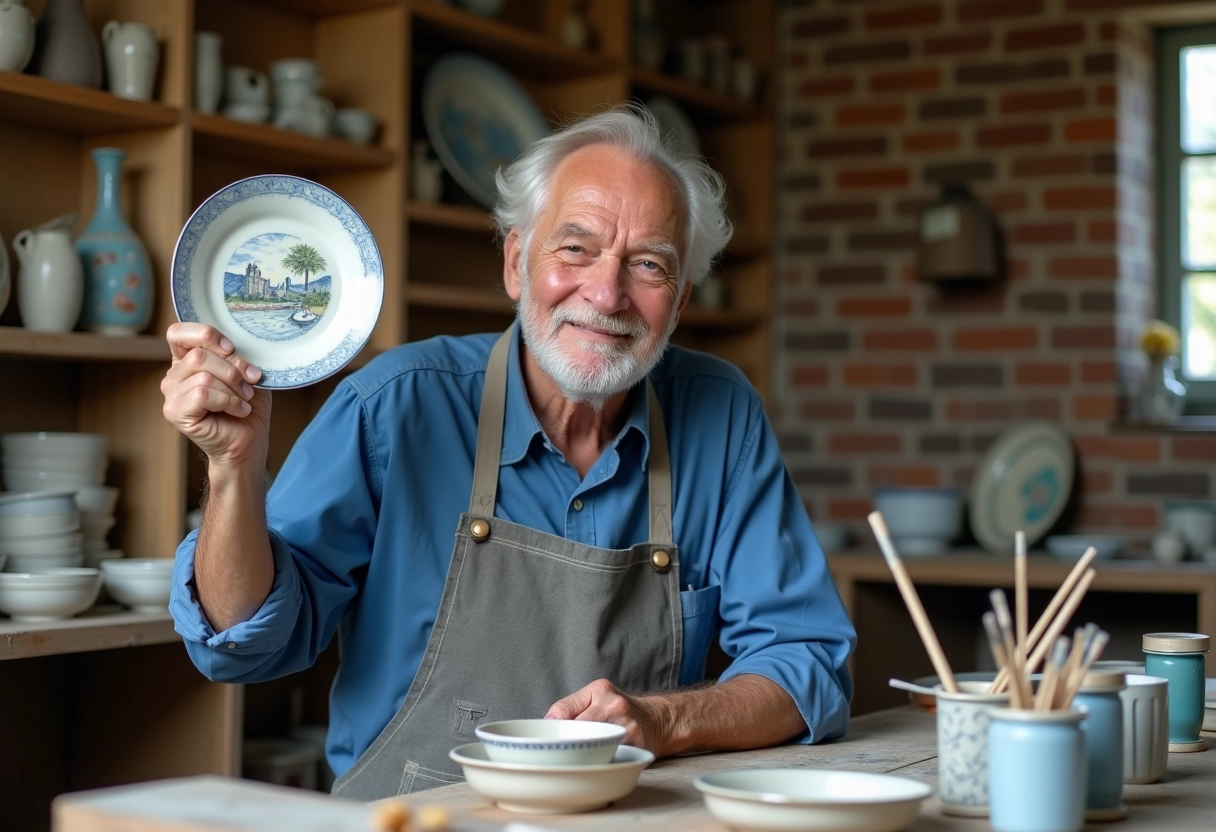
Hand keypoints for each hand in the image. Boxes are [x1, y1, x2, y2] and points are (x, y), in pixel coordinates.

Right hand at [161, 322, 270, 470]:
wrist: (249, 442)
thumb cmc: (247, 407)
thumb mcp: (246, 374)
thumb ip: (235, 356)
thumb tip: (234, 347)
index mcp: (187, 360)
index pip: (178, 333)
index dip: (205, 334)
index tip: (230, 348)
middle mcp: (174, 375)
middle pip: (198, 355)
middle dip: (232, 369)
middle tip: (249, 385)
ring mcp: (170, 394)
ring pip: (203, 375)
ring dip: (233, 388)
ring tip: (244, 401)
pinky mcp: (174, 412)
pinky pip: (202, 394)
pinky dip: (228, 401)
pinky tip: (238, 411)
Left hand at [545, 678, 670, 755]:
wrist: (656, 719)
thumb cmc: (619, 709)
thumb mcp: (594, 695)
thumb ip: (569, 705)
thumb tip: (546, 723)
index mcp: (601, 690)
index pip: (564, 713)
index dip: (553, 730)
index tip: (549, 741)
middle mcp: (616, 706)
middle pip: (577, 732)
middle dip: (567, 744)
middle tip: (561, 752)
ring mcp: (628, 728)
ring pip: (592, 748)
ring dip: (582, 756)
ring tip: (580, 757)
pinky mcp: (638, 748)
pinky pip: (610, 759)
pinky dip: (600, 763)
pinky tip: (600, 761)